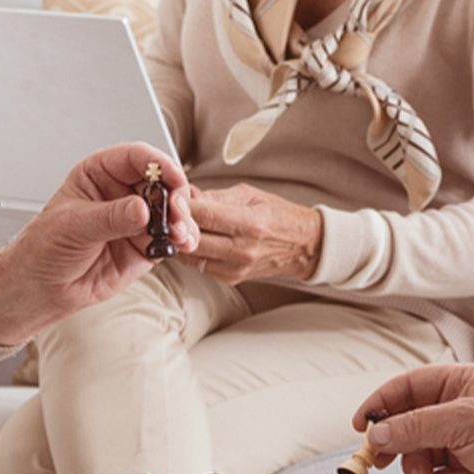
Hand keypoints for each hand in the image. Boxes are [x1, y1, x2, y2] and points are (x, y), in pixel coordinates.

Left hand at [0, 142, 195, 346]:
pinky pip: (171, 237)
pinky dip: (182, 239)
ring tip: (178, 233)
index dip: (157, 163)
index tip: (172, 176)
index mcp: (98, 174)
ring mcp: (135, 219)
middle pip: (160, 182)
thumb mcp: (73, 226)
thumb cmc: (44, 248)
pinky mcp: (144, 245)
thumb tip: (140, 209)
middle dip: (174, 195)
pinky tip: (180, 244)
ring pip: (171, 210)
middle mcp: (120, 193)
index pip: (134, 158)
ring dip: (182, 219)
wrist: (42, 287)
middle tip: (177, 211)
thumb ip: (109, 217)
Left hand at [179, 182, 321, 282]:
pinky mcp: (231, 278)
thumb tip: (186, 194)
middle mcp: (242, 249)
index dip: (181, 207)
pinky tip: (195, 239)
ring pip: (190, 256)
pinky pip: (199, 266)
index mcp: (249, 223)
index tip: (172, 199)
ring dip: (180, 241)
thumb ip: (214, 196)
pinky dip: (192, 253)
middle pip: (191, 239)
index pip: (203, 215)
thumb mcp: (249, 195)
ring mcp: (236, 267)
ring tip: (180, 226)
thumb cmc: (278, 215)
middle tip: (169, 213)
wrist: (304, 245)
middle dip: (175, 225)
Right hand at [354, 364, 473, 473]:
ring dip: (424, 471)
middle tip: (379, 459)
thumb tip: (375, 436)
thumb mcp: (462, 423)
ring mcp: (457, 446)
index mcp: (456, 385)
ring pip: (414, 458)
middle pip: (403, 426)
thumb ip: (414, 427)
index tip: (360, 425)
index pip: (404, 389)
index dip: (380, 405)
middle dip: (395, 445)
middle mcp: (454, 413)